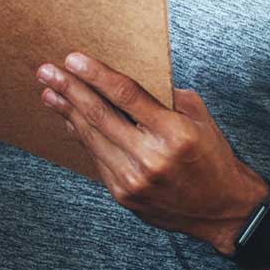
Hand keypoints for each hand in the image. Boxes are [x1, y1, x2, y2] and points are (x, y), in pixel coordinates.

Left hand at [37, 52, 267, 255]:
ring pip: (92, 137)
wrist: (223, 211)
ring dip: (66, 112)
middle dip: (69, 89)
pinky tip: (69, 120)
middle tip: (46, 71)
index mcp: (173, 133)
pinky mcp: (124, 194)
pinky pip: (96, 158)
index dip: (96, 75)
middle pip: (99, 115)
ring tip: (48, 92)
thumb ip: (168, 97)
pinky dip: (82, 136)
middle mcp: (151, 157)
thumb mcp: (201, 120)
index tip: (72, 59)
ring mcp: (134, 179)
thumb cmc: (213, 159)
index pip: (126, 95)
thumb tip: (128, 81)